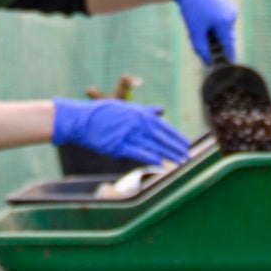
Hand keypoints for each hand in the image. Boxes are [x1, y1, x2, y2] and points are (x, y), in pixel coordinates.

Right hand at [52, 97, 190, 164]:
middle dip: (176, 147)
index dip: (176, 136)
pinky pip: (138, 152)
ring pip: (153, 145)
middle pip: (162, 137)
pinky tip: (162, 163)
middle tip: (189, 155)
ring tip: (180, 162)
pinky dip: (151, 157)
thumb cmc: (103, 114)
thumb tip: (161, 110)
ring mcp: (128, 134)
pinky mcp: (119, 145)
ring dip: (168, 154)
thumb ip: (146, 111)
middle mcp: (137, 122)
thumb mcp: (126, 108)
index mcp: (140, 113)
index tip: (187, 144)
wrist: (82, 120)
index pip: (164, 126)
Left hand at [165, 0, 238, 62]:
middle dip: (216, 43)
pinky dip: (216, 25)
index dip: (228, 56)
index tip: (228, 65)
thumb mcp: (195, 31)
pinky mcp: (228, 5)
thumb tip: (207, 63)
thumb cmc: (191, 8)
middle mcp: (231, 16)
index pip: (229, 45)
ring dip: (214, 33)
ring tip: (199, 28)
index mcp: (224, 23)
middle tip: (202, 43)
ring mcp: (231, 9)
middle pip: (226, 37)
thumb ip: (202, 49)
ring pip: (224, 29)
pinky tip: (204, 20)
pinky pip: (224, 21)